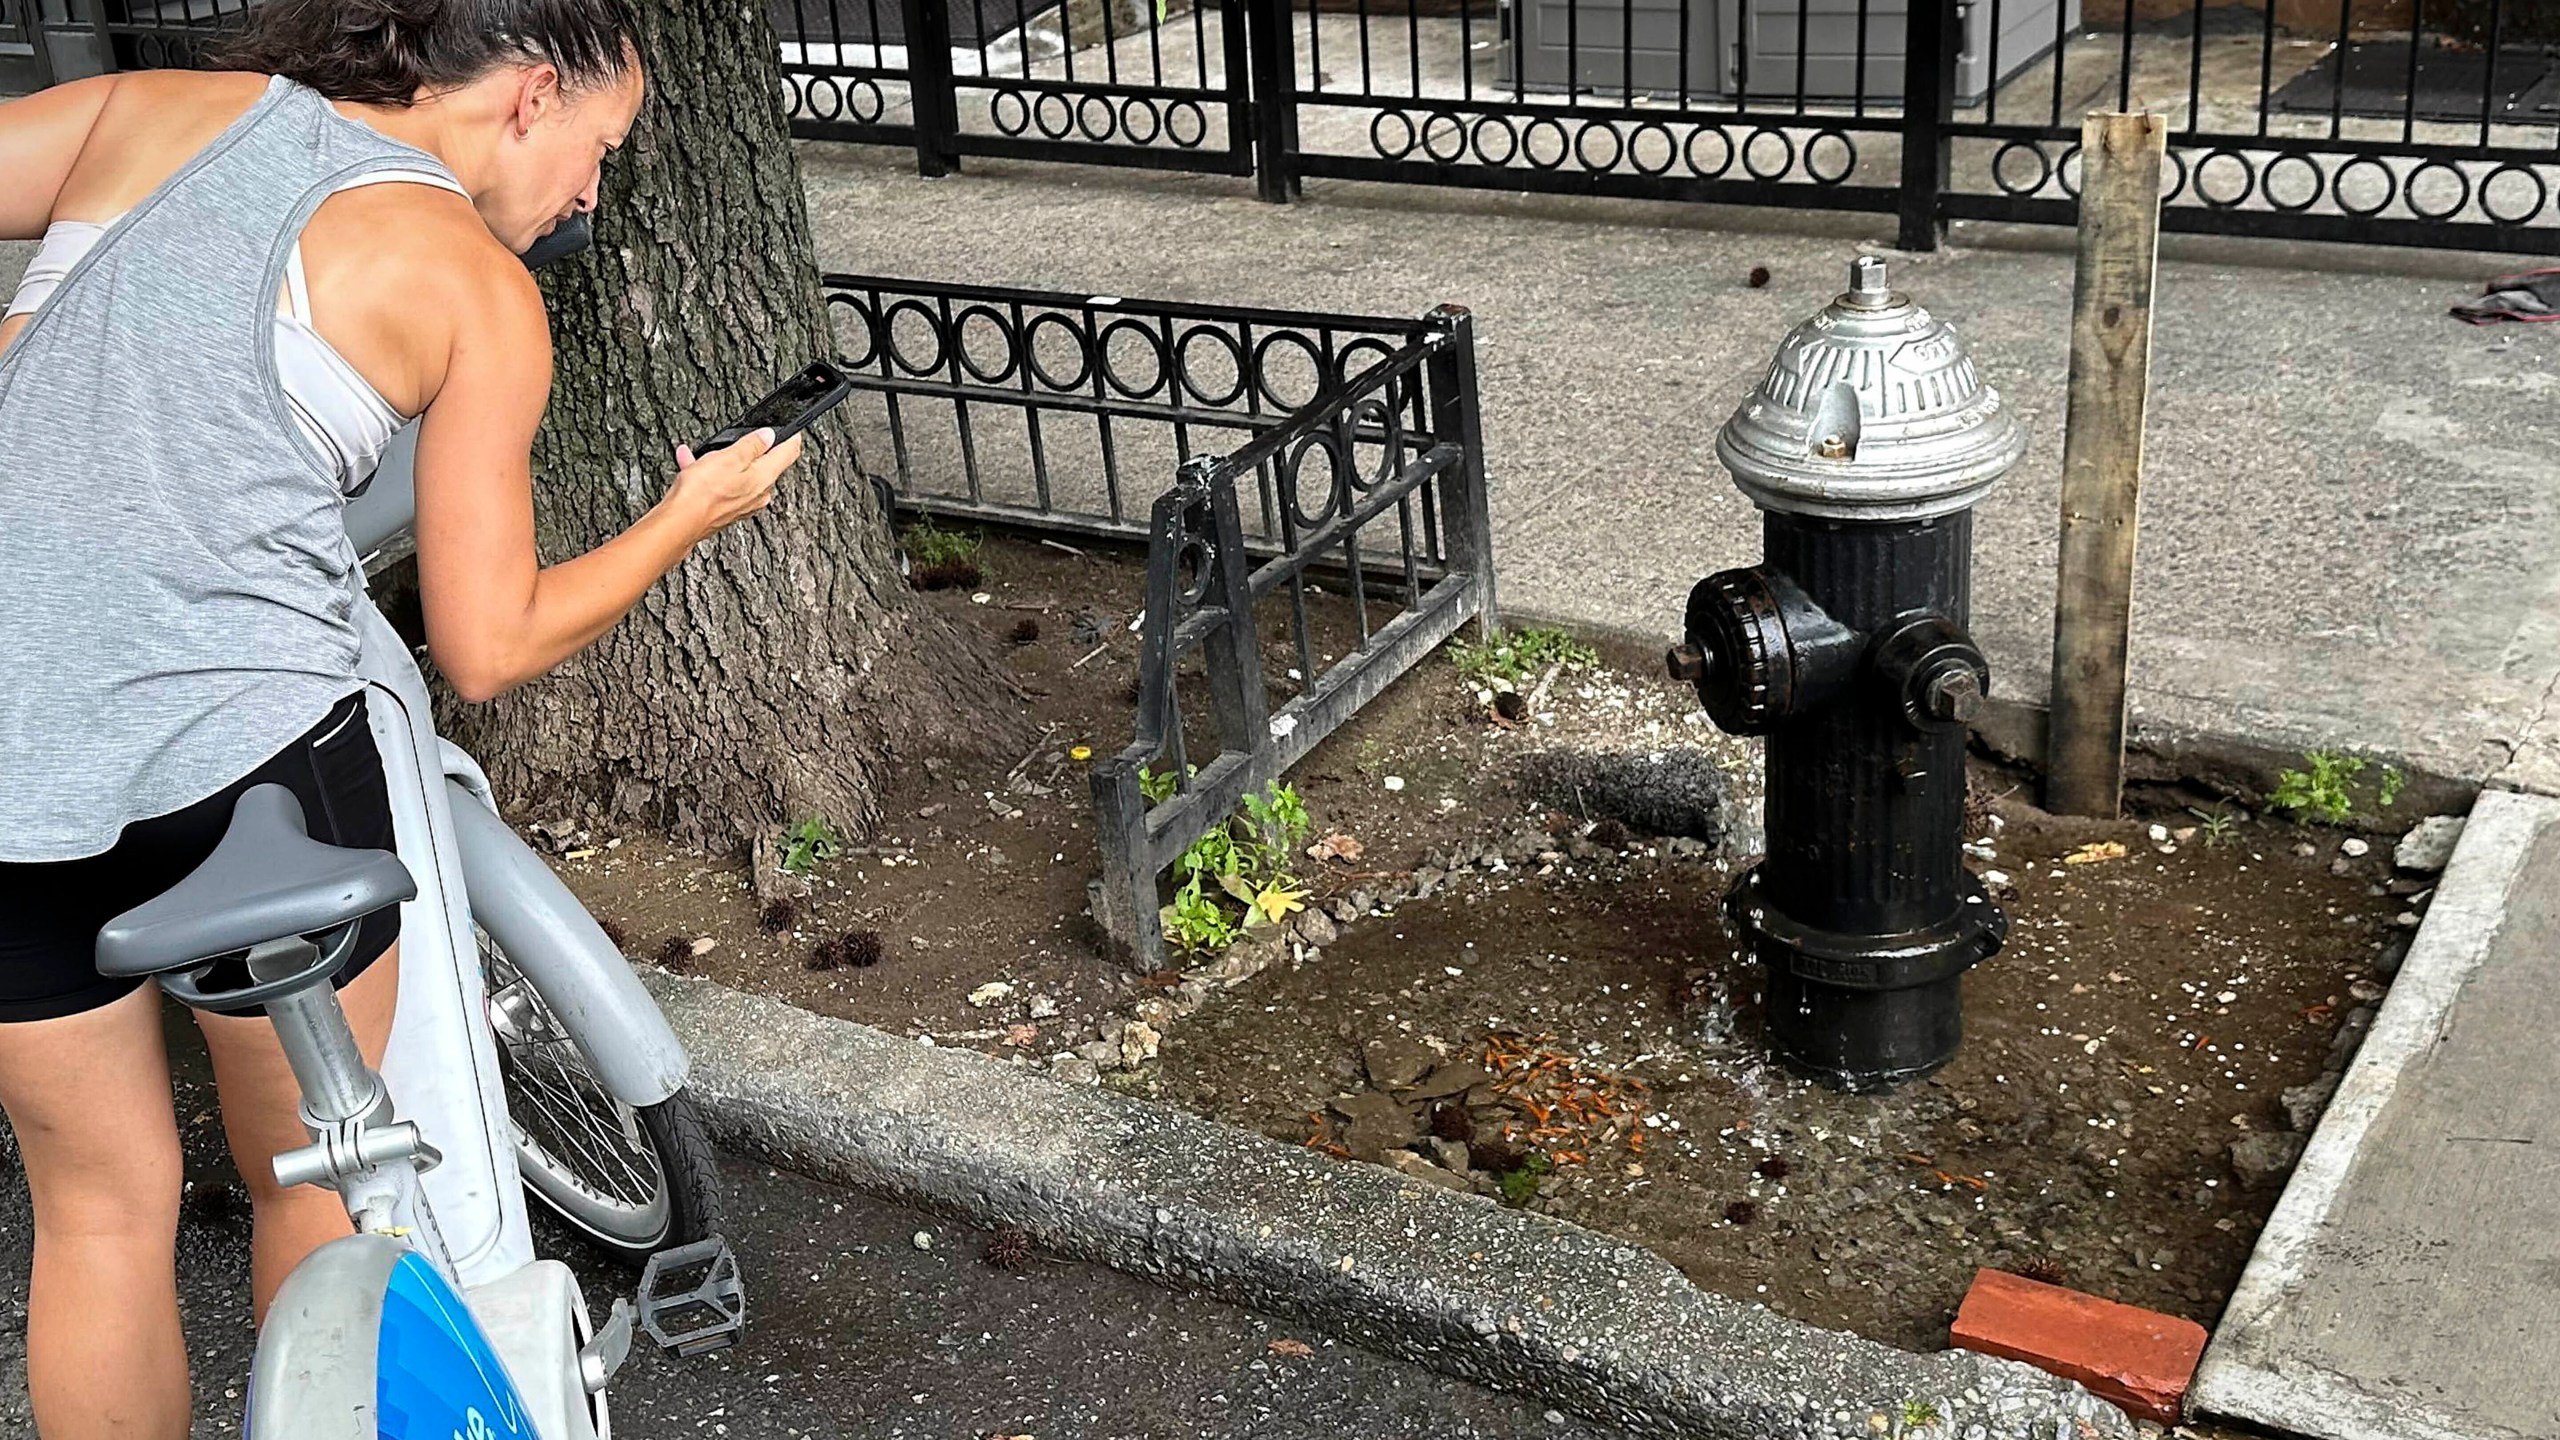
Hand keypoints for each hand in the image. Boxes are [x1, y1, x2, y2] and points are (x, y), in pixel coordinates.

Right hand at [665, 427, 803, 540]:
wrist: (680, 522)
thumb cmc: (704, 492)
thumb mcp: (730, 457)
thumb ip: (753, 445)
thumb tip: (768, 435)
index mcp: (765, 477)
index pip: (789, 453)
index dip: (791, 437)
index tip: (791, 430)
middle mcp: (759, 493)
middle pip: (765, 465)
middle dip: (753, 450)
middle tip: (742, 439)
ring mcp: (743, 504)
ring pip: (739, 475)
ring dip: (724, 461)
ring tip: (705, 454)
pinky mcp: (727, 510)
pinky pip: (722, 486)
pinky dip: (709, 475)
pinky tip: (692, 466)